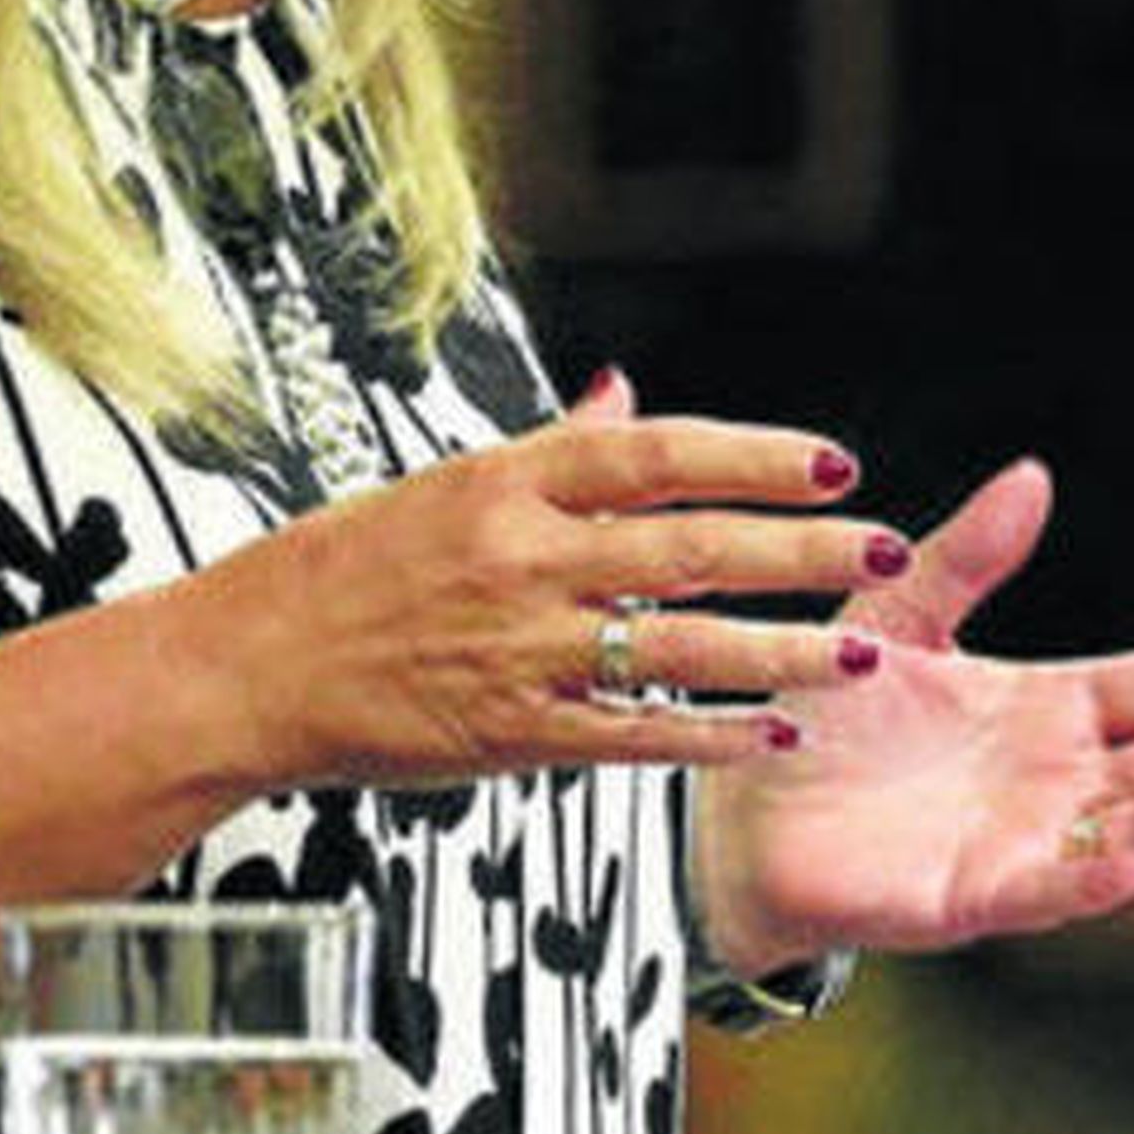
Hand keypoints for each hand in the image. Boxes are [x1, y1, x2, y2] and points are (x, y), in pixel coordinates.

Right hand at [199, 385, 916, 790]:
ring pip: (680, 648)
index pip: (658, 454)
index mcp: (508, 481)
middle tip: (883, 546)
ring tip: (858, 652)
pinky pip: (629, 734)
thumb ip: (551, 449)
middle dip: (802, 549)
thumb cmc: (339, 567)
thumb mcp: (444, 481)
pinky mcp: (511, 732)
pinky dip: (706, 739)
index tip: (834, 461)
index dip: (756, 456)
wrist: (250, 664)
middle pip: (693, 546)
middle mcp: (524, 559)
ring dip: (781, 651)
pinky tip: (767, 736)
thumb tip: (626, 395)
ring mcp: (521, 650)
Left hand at [691, 458, 1133, 973]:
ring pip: (1129, 830)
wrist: (742, 802)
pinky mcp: (972, 895)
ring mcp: (1020, 842)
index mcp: (1041, 707)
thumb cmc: (828, 708)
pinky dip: (1098, 880)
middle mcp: (1048, 778)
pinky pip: (1048, 891)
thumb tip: (1033, 474)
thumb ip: (966, 553)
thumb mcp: (901, 612)